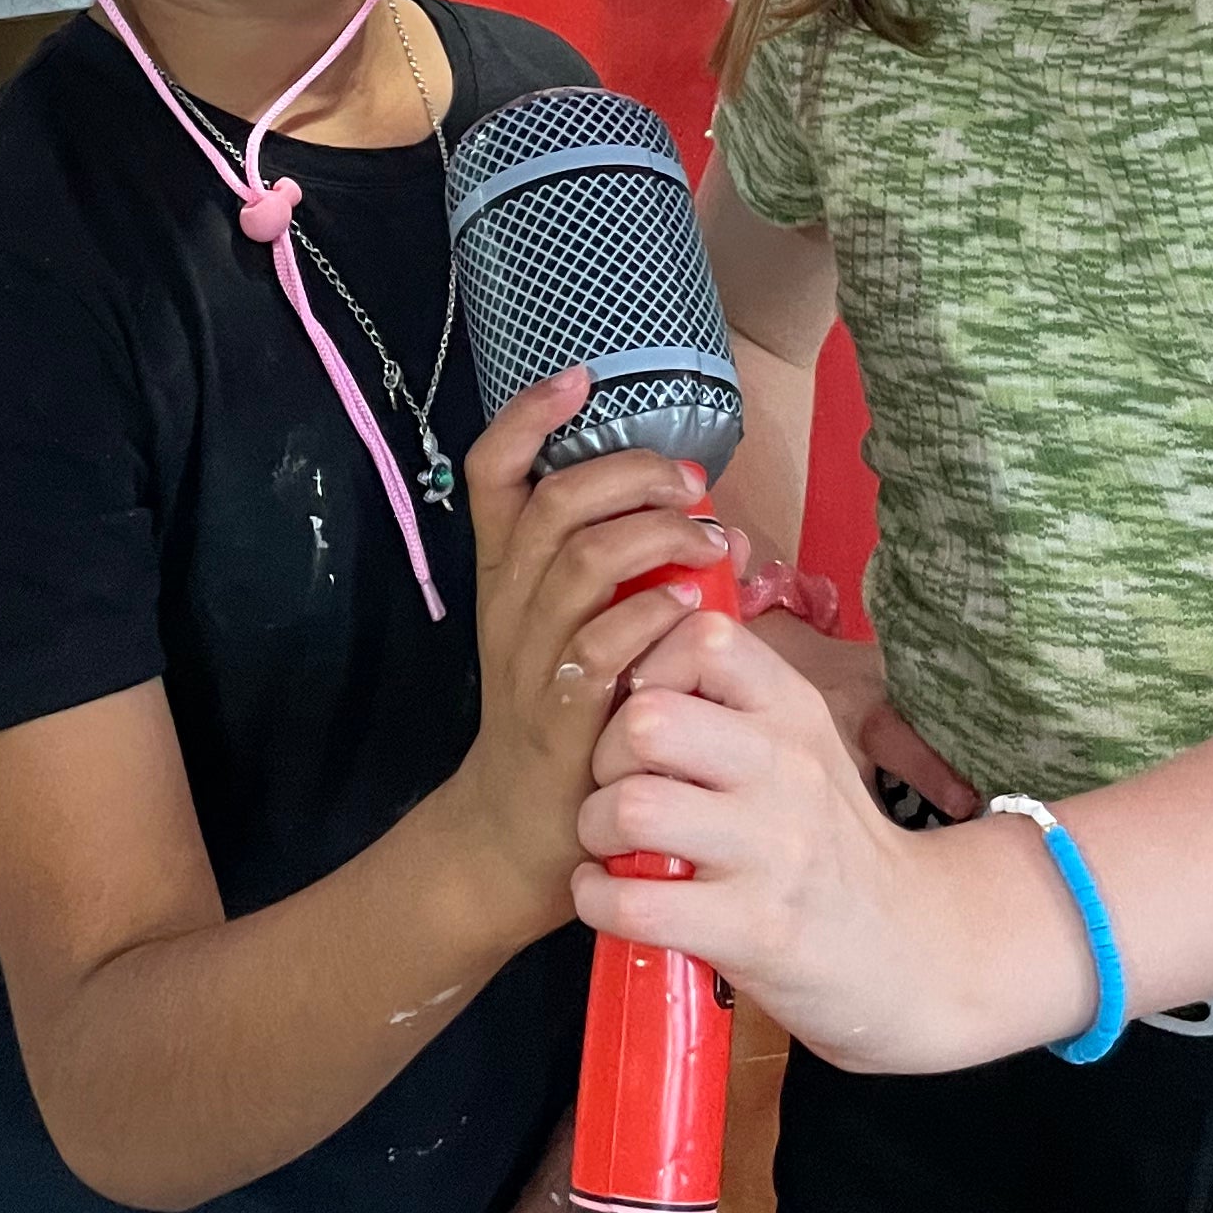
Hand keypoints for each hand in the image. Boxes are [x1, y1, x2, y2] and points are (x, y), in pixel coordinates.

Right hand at [438, 370, 732, 941]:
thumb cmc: (567, 715)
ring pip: (577, 564)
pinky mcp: (562, 719)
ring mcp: (531, 663)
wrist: (515, 834)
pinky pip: (601, 649)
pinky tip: (690, 604)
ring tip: (710, 536)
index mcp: (505, 576)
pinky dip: (650, 614)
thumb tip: (722, 524)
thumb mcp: (581, 630)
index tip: (578, 377)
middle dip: (626, 474)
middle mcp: (509, 608)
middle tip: (688, 481)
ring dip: (653, 535)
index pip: (490, 475)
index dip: (526, 417)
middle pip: (550, 507)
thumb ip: (637, 573)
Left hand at [572, 610, 1092, 1071]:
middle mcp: (786, 768)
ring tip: (609, 846)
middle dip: (604, 757)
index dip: (648, 667)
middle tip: (614, 787)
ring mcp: (772, 850)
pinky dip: (598, 900)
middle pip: (648, 721)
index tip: (640, 712)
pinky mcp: (752, 929)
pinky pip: (635, 903)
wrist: (908, 949)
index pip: (704, 638)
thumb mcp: (803, 748)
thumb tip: (636, 649)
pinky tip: (610, 899)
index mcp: (794, 711)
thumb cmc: (828, 841)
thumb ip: (733, 702)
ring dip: (595, 830)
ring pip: (632, 807)